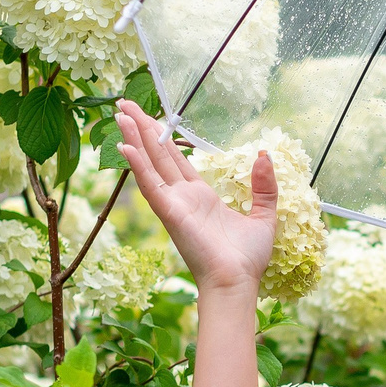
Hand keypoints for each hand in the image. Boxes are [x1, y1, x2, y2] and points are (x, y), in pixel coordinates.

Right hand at [114, 101, 275, 296]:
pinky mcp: (170, 213)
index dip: (163, 137)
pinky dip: (138, 165)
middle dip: (143, 128)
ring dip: (135, 138)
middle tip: (124, 103)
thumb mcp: (264, 216)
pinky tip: (126, 145)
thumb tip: (264, 156)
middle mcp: (182, 198)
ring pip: (151, 164)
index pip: (176, 160)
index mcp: (201, 197)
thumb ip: (264, 187)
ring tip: (121, 112)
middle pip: (158, 155)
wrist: (238, 283)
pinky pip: (151, 185)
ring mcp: (174, 205)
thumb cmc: (247, 259)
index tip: (150, 117)